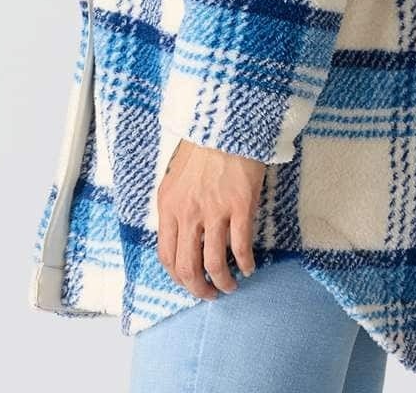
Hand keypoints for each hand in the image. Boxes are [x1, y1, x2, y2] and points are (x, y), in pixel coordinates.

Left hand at [155, 138, 265, 299]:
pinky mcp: (240, 206)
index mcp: (168, 206)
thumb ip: (176, 207)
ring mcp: (214, 210)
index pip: (166, 256)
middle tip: (209, 294)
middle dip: (198, 288)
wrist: (225, 122)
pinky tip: (249, 267)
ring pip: (215, 263)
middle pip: (188, 267)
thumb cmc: (202, 147)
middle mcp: (188, 213)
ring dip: (223, 282)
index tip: (189, 283)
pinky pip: (241, 247)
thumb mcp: (175, 177)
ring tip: (231, 286)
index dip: (177, 278)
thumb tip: (181, 237)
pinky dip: (246, 264)